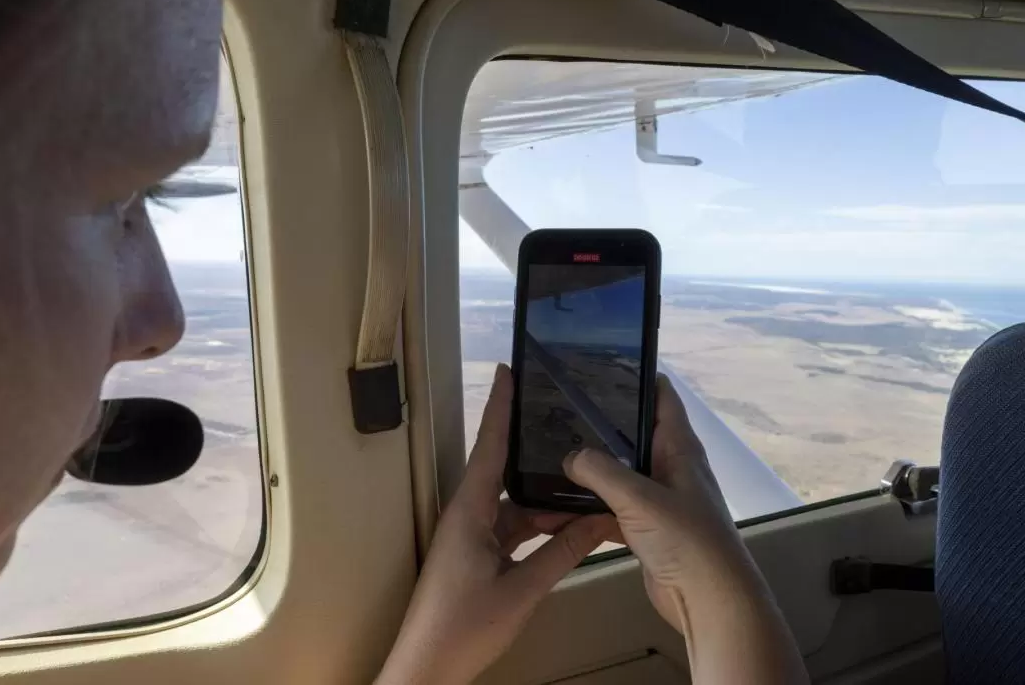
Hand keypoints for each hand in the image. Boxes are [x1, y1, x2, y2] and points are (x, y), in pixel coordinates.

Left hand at [376, 364, 611, 684]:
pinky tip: (568, 526)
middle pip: (507, 470)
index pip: (489, 445)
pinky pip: (513, 529)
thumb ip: (561, 553)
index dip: (500, 407)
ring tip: (586, 481)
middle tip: (566, 420)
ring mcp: (471, 537)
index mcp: (470, 511)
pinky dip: (539, 527)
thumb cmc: (462, 628)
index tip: (510, 370)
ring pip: (516, 505)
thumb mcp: (521, 590)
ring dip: (547, 499)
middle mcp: (468, 515)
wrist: (426, 669)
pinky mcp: (476, 556)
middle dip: (537, 449)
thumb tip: (598, 521)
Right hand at [563, 375, 807, 683]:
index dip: (637, 377)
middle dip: (599, 423)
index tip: (599, 363)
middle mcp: (671, 467)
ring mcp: (659, 500)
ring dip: (589, 470)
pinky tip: (557, 507)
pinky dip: (589, 508)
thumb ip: (601, 471)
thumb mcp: (639, 497)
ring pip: (618, 474)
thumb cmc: (685, 539)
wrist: (709, 600)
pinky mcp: (647, 530)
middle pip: (632, 434)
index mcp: (680, 448)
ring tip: (548, 455)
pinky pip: (612, 509)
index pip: (661, 397)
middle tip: (557, 409)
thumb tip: (569, 455)